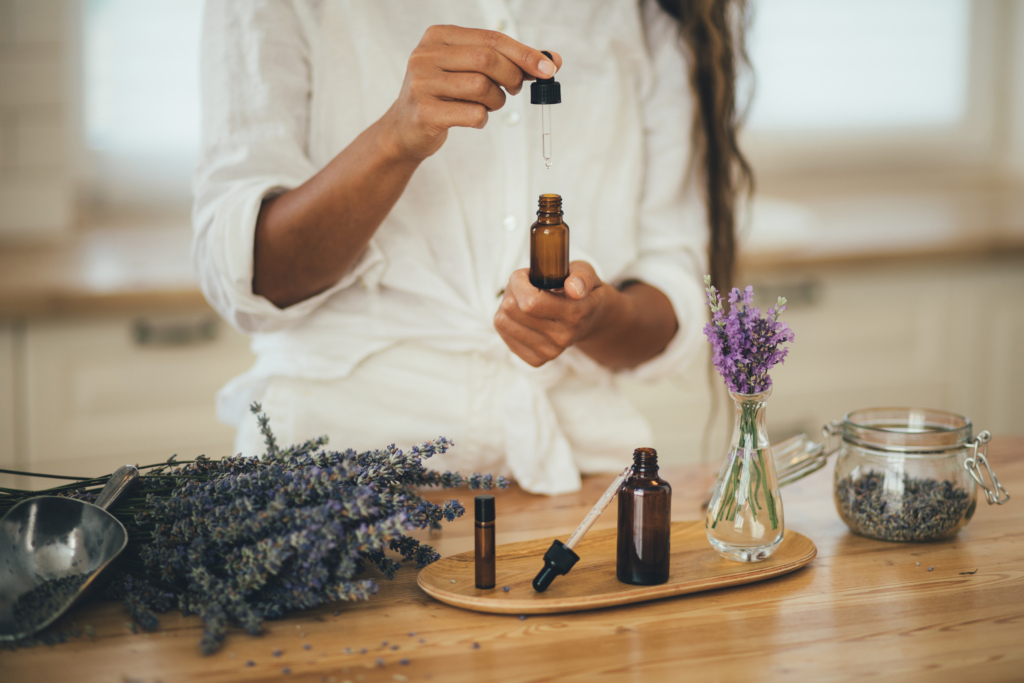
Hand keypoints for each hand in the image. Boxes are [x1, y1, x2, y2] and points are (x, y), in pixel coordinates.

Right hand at [382, 25, 561, 161]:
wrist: (405, 128)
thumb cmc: (444, 95)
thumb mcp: (470, 70)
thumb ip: (508, 62)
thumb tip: (553, 61)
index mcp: (438, 37)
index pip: (491, 38)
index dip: (524, 54)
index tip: (549, 68)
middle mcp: (426, 55)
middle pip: (487, 59)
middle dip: (512, 77)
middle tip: (514, 89)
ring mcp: (422, 83)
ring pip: (482, 87)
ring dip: (496, 101)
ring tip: (488, 104)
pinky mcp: (425, 112)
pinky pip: (473, 114)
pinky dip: (482, 118)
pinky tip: (472, 117)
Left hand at [494, 261, 609, 367]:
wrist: (588, 320)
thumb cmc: (581, 291)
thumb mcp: (587, 273)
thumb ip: (583, 277)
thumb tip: (573, 288)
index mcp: (575, 314)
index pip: (530, 302)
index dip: (519, 282)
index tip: (526, 273)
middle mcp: (562, 337)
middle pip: (511, 309)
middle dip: (512, 290)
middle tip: (526, 285)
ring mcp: (548, 352)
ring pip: (502, 321)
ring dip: (507, 304)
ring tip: (524, 299)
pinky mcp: (536, 359)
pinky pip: (502, 333)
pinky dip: (507, 319)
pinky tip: (523, 315)